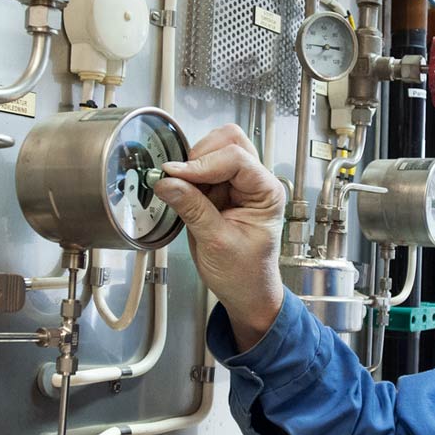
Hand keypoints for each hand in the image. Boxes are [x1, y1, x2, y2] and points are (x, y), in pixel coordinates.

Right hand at [154, 124, 286, 350]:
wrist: (246, 293)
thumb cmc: (244, 274)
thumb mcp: (215, 243)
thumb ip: (192, 208)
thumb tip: (167, 181)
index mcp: (267, 192)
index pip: (236, 158)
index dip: (203, 163)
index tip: (175, 174)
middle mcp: (257, 182)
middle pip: (230, 141)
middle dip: (201, 155)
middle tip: (179, 177)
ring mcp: (240, 185)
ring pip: (215, 150)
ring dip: (194, 165)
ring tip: (182, 190)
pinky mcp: (223, 191)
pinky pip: (204, 169)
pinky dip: (189, 175)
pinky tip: (181, 193)